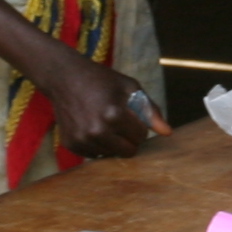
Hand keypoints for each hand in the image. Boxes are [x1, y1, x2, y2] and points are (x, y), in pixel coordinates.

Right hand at [42, 51, 164, 159]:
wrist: (64, 77)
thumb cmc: (101, 80)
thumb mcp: (129, 87)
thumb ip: (150, 110)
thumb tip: (167, 133)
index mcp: (114, 114)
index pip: (141, 136)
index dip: (138, 125)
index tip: (129, 113)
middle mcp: (97, 131)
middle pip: (128, 151)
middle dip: (128, 138)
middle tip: (118, 121)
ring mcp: (83, 139)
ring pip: (111, 155)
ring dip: (112, 142)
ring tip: (102, 121)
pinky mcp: (72, 144)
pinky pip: (94, 155)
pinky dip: (97, 145)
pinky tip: (90, 126)